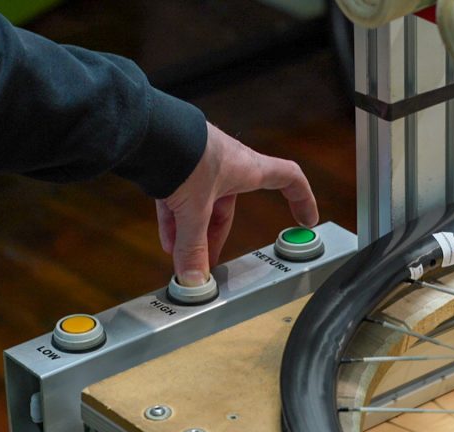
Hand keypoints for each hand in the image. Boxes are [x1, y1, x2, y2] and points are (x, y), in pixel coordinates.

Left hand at [156, 123, 318, 285]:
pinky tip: (167, 242)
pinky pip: (179, 197)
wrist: (147, 130)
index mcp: (247, 168)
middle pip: (230, 207)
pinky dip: (174, 220)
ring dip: (192, 232)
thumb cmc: (184, 155)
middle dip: (217, 237)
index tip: (305, 219)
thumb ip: (194, 247)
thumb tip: (195, 279)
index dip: (302, 198)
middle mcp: (227, 164)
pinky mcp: (176, 164)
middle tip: (211, 260)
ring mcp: (200, 163)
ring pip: (201, 204)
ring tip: (182, 257)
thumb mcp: (194, 210)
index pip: (288, 179)